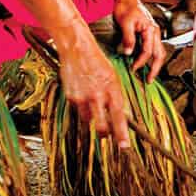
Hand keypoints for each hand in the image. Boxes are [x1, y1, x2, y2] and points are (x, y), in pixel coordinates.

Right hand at [56, 28, 130, 147]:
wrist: (77, 49)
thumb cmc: (98, 62)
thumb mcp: (113, 78)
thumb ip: (116, 97)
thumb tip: (121, 116)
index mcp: (112, 90)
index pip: (119, 117)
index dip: (122, 134)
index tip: (124, 147)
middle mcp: (98, 96)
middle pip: (102, 126)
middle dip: (106, 135)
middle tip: (107, 137)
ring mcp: (83, 98)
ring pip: (89, 121)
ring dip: (93, 121)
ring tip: (94, 110)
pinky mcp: (71, 97)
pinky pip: (78, 112)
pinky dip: (83, 110)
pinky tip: (84, 98)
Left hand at [113, 0, 165, 80]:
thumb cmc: (126, 8)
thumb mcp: (125, 23)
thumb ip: (128, 39)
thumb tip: (128, 53)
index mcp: (151, 29)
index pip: (148, 51)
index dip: (141, 61)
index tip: (133, 68)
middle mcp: (155, 32)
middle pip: (159, 55)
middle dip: (155, 69)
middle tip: (149, 80)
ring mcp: (154, 33)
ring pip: (159, 52)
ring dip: (155, 64)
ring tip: (149, 74)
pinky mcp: (150, 34)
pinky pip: (154, 48)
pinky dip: (151, 57)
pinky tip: (145, 63)